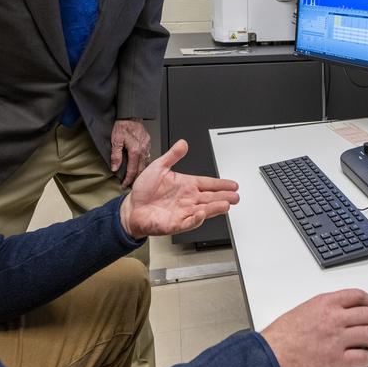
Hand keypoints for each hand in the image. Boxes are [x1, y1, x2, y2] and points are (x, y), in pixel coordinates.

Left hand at [111, 118, 150, 186]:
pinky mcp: (148, 142)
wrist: (130, 115)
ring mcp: (147, 146)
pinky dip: (144, 162)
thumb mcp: (115, 140)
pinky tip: (141, 165)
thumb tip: (115, 168)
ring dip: (141, 171)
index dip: (128, 179)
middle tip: (131, 185)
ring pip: (145, 163)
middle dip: (136, 178)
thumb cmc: (122, 126)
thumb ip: (116, 155)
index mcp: (135, 151)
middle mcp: (143, 150)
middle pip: (141, 169)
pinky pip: (147, 156)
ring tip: (136, 178)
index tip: (124, 185)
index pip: (132, 170)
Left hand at [118, 139, 240, 237]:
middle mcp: (188, 199)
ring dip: (215, 208)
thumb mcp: (158, 167)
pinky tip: (203, 213)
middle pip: (210, 197)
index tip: (233, 184)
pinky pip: (189, 221)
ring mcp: (183, 211)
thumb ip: (172, 156)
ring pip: (204, 210)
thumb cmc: (144, 190)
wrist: (131, 208)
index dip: (220, 184)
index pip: (207, 183)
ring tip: (226, 204)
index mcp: (186, 185)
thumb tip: (183, 143)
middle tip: (236, 196)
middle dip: (224, 196)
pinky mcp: (176, 223)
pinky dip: (197, 218)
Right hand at [261, 289, 367, 366]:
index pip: (358, 296)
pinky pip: (362, 358)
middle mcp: (335, 318)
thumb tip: (343, 312)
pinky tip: (366, 359)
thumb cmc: (283, 334)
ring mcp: (337, 339)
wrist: (273, 354)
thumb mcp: (305, 308)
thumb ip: (325, 308)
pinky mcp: (337, 360)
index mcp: (326, 303)